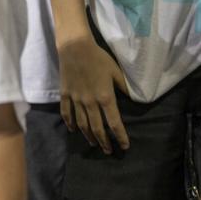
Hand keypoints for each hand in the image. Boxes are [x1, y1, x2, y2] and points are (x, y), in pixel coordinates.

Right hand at [58, 35, 130, 153]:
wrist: (75, 48)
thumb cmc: (99, 58)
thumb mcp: (117, 72)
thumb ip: (125, 88)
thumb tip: (135, 99)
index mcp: (105, 98)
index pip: (115, 123)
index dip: (120, 136)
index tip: (124, 146)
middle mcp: (90, 103)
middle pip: (97, 128)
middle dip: (104, 142)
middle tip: (108, 151)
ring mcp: (76, 100)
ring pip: (82, 124)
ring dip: (89, 136)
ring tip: (94, 143)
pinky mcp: (65, 95)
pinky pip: (67, 113)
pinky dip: (70, 123)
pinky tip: (73, 130)